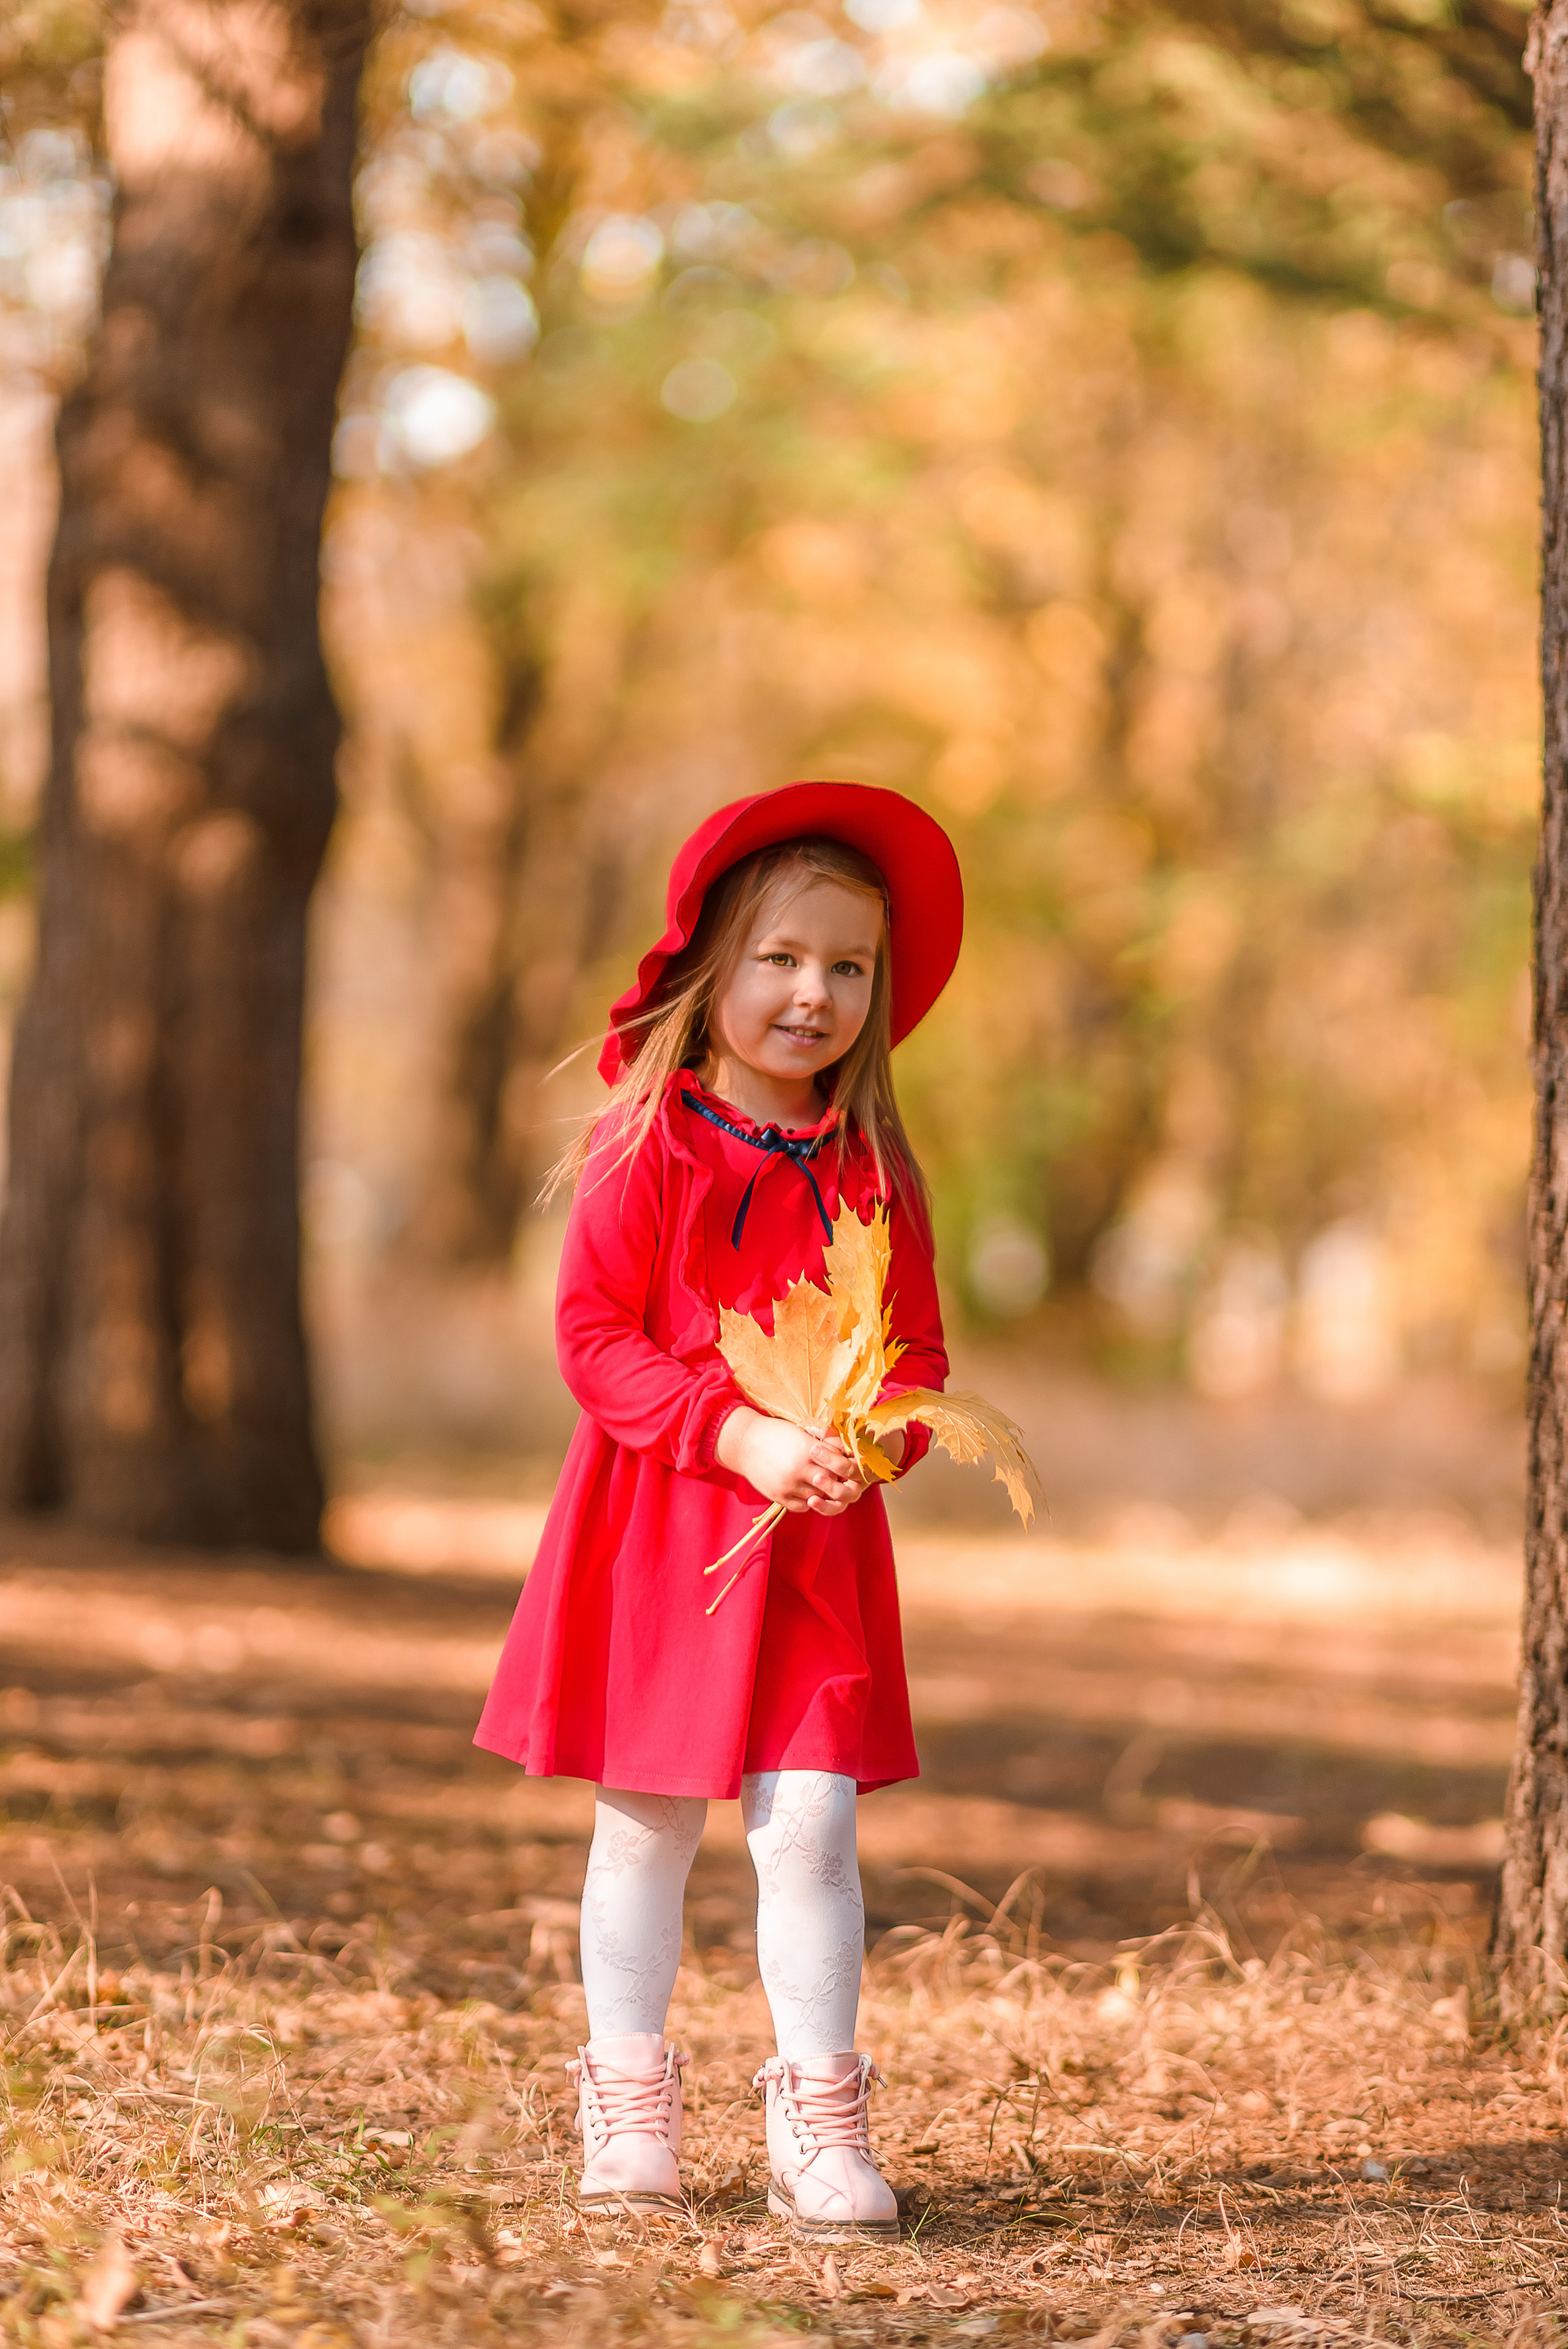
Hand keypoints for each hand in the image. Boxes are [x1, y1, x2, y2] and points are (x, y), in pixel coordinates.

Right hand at [716, 1412, 868, 1514]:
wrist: (744, 1443)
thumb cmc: (775, 1434)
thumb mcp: (801, 1432)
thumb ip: (823, 1443)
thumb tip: (843, 1452)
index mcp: (807, 1450)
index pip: (836, 1465)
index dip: (841, 1465)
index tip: (841, 1465)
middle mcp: (799, 1469)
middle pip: (829, 1482)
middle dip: (834, 1480)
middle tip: (835, 1477)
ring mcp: (788, 1485)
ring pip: (817, 1496)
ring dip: (821, 1491)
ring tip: (820, 1483)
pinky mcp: (778, 1496)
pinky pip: (802, 1506)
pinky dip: (808, 1501)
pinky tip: (807, 1491)